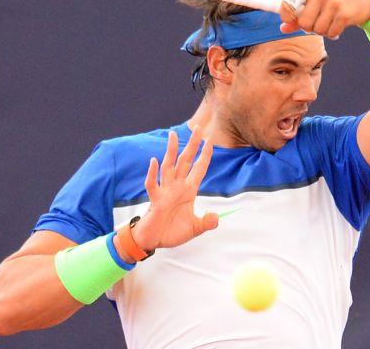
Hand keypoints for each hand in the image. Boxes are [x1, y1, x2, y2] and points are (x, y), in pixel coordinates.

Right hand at [131, 125, 216, 251]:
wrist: (154, 242)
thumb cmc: (172, 232)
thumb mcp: (194, 228)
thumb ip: (206, 222)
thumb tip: (216, 218)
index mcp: (188, 191)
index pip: (198, 169)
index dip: (204, 156)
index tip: (209, 141)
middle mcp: (176, 187)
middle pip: (185, 161)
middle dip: (191, 145)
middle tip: (197, 128)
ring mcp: (165, 192)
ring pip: (168, 167)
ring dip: (171, 151)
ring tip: (173, 135)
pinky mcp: (155, 200)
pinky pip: (152, 185)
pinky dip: (152, 174)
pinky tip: (154, 161)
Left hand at [279, 0, 369, 39]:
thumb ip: (298, 13)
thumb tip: (282, 29)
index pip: (288, 3)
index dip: (287, 16)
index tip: (292, 20)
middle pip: (303, 23)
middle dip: (309, 27)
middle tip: (318, 22)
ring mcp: (333, 2)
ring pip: (317, 30)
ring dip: (323, 31)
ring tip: (330, 21)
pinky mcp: (344, 14)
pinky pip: (330, 33)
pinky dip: (333, 33)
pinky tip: (338, 25)